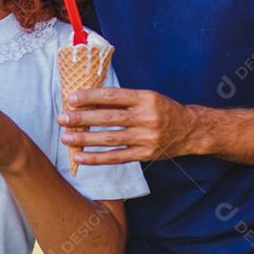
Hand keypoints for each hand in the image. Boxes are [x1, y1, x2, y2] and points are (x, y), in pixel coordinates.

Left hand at [57, 87, 201, 163]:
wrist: (190, 130)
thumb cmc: (162, 109)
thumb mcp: (146, 97)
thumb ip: (121, 99)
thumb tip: (88, 98)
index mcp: (145, 98)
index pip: (113, 96)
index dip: (90, 97)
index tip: (71, 98)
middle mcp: (146, 117)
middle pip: (109, 118)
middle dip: (83, 118)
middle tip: (62, 118)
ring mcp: (146, 137)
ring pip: (111, 139)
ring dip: (85, 139)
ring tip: (65, 138)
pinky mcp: (145, 154)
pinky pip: (117, 157)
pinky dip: (97, 158)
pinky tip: (80, 157)